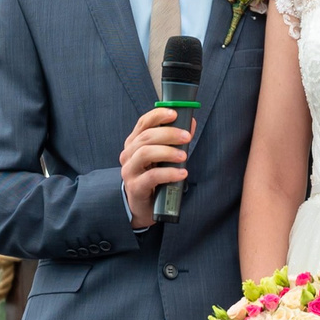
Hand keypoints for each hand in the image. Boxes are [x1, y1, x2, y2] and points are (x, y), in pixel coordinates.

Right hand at [119, 105, 189, 229]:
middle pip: (146, 137)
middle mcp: (128, 154)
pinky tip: (182, 173)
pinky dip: (169, 173)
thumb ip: (175, 140)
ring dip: (168, 152)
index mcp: (134, 143)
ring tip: (184, 155)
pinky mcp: (135, 187)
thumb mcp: (163, 157)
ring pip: (145, 153)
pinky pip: (151, 176)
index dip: (158, 115)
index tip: (174, 113)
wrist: (144, 206)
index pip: (143, 123)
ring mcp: (129, 171)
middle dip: (169, 134)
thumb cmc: (155, 178)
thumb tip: (190, 123)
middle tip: (186, 136)